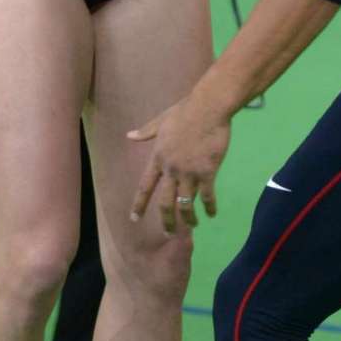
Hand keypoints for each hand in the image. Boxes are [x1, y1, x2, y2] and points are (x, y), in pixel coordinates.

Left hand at [128, 93, 230, 233]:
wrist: (208, 108)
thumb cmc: (185, 111)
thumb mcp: (161, 120)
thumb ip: (146, 132)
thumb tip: (129, 136)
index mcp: (158, 158)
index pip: (145, 186)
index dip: (139, 204)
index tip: (134, 218)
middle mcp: (171, 169)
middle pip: (165, 202)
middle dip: (166, 221)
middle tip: (168, 233)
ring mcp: (189, 172)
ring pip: (186, 203)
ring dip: (188, 218)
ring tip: (192, 226)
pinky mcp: (208, 172)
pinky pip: (207, 195)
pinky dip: (210, 206)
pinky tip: (212, 213)